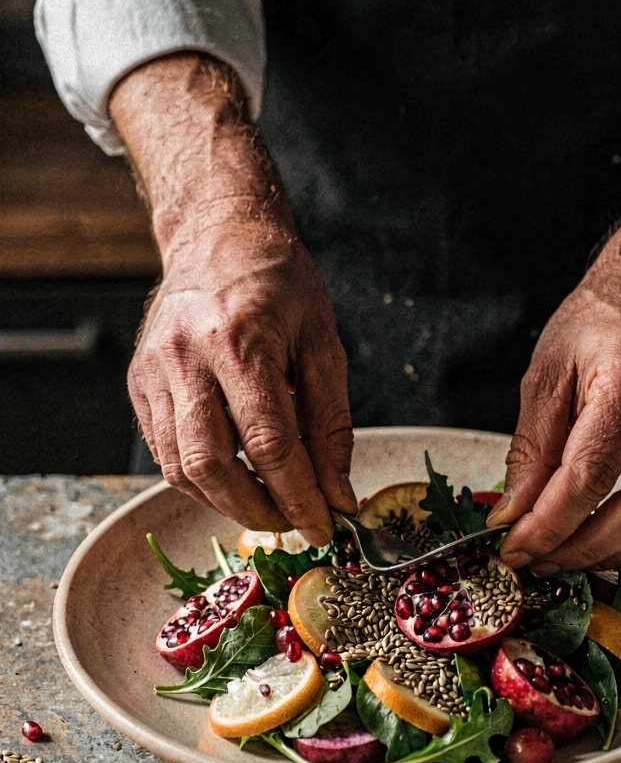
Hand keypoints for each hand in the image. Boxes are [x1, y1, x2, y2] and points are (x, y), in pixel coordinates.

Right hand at [129, 232, 354, 544]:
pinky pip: (164, 452)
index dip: (299, 496)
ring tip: (268, 505)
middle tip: (294, 523)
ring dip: (227, 502)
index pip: (269, 444)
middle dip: (258, 510)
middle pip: (213, 466)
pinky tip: (235, 480)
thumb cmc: (280, 286)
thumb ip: (331, 424)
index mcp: (240, 342)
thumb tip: (339, 493)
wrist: (218, 237)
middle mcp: (186, 358)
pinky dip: (201, 480)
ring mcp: (153, 372)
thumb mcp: (323, 345)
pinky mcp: (138, 382)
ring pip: (181, 469)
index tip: (325, 525)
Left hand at [492, 284, 620, 571]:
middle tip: (541, 561)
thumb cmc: (595, 327)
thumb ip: (531, 447)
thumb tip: (515, 512)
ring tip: (567, 558)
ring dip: (615, 550)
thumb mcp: (544, 374)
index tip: (516, 546)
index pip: (591, 471)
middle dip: (584, 545)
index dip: (551, 521)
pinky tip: (607, 541)